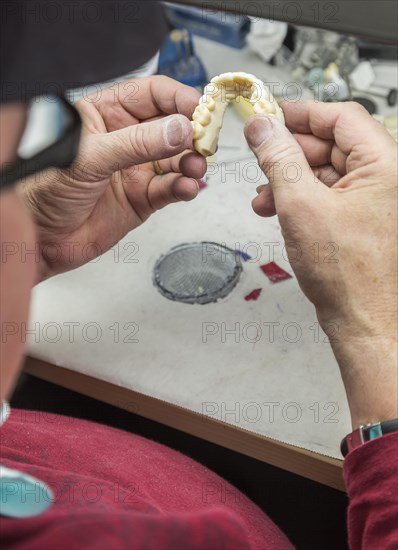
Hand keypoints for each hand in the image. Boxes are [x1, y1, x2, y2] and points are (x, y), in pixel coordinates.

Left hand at [19, 76, 205, 279]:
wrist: (41, 238)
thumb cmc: (46, 189)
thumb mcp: (90, 157)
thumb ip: (137, 143)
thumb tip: (178, 129)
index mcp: (107, 115)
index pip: (151, 94)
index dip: (178, 98)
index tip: (200, 109)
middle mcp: (126, 140)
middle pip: (172, 126)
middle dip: (192, 132)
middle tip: (205, 140)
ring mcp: (137, 170)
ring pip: (177, 159)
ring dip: (191, 161)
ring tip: (195, 166)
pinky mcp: (144, 199)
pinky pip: (172, 189)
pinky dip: (184, 187)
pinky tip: (187, 187)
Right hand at [244, 101, 396, 427]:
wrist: (366, 325)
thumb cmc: (348, 275)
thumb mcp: (301, 207)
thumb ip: (280, 160)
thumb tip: (262, 127)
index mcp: (386, 166)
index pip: (341, 118)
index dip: (301, 113)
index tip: (269, 116)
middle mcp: (388, 179)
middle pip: (333, 145)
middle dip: (290, 153)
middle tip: (258, 156)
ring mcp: (377, 201)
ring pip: (328, 172)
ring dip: (291, 179)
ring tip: (262, 197)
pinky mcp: (364, 220)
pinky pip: (330, 196)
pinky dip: (302, 199)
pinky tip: (277, 211)